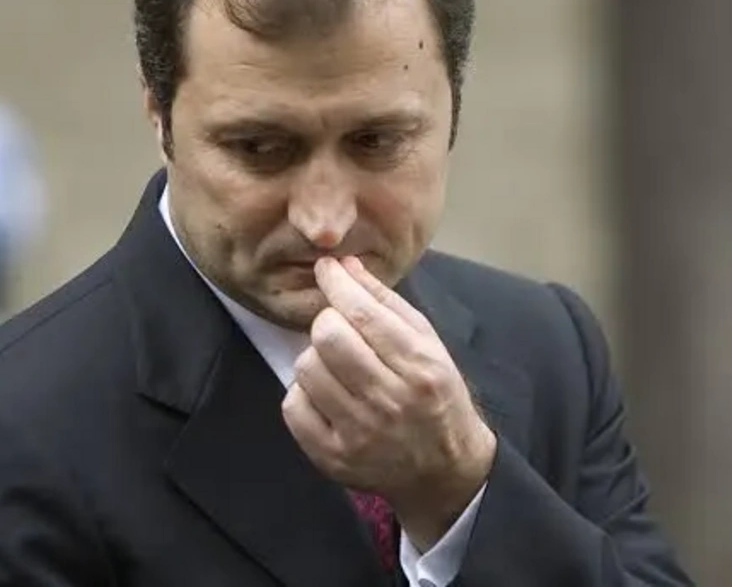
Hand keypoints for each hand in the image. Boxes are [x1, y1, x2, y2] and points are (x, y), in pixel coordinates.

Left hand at [281, 256, 495, 549]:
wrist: (444, 471)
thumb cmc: (435, 396)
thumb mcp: (428, 344)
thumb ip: (386, 302)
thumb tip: (344, 266)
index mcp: (420, 367)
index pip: (362, 313)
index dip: (337, 284)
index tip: (327, 269)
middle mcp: (390, 401)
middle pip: (327, 337)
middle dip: (327, 322)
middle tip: (339, 330)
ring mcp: (359, 434)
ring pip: (306, 368)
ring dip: (315, 359)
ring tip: (337, 367)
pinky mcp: (333, 457)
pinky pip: (293, 406)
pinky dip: (304, 394)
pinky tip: (326, 396)